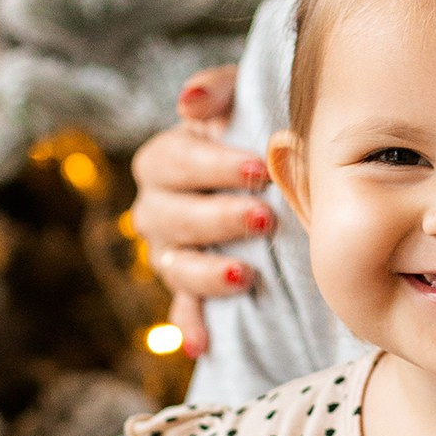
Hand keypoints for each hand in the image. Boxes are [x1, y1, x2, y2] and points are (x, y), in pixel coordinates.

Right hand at [128, 64, 266, 356]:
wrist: (277, 173)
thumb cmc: (255, 128)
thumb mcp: (242, 99)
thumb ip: (219, 90)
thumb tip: (189, 102)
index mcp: (166, 160)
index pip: (171, 161)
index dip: (210, 166)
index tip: (257, 168)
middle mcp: (158, 208)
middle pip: (168, 216)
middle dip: (215, 218)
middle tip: (263, 219)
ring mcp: (172, 252)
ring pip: (174, 267)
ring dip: (206, 274)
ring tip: (244, 277)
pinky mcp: (191, 289)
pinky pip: (183, 310)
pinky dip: (190, 327)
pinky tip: (202, 345)